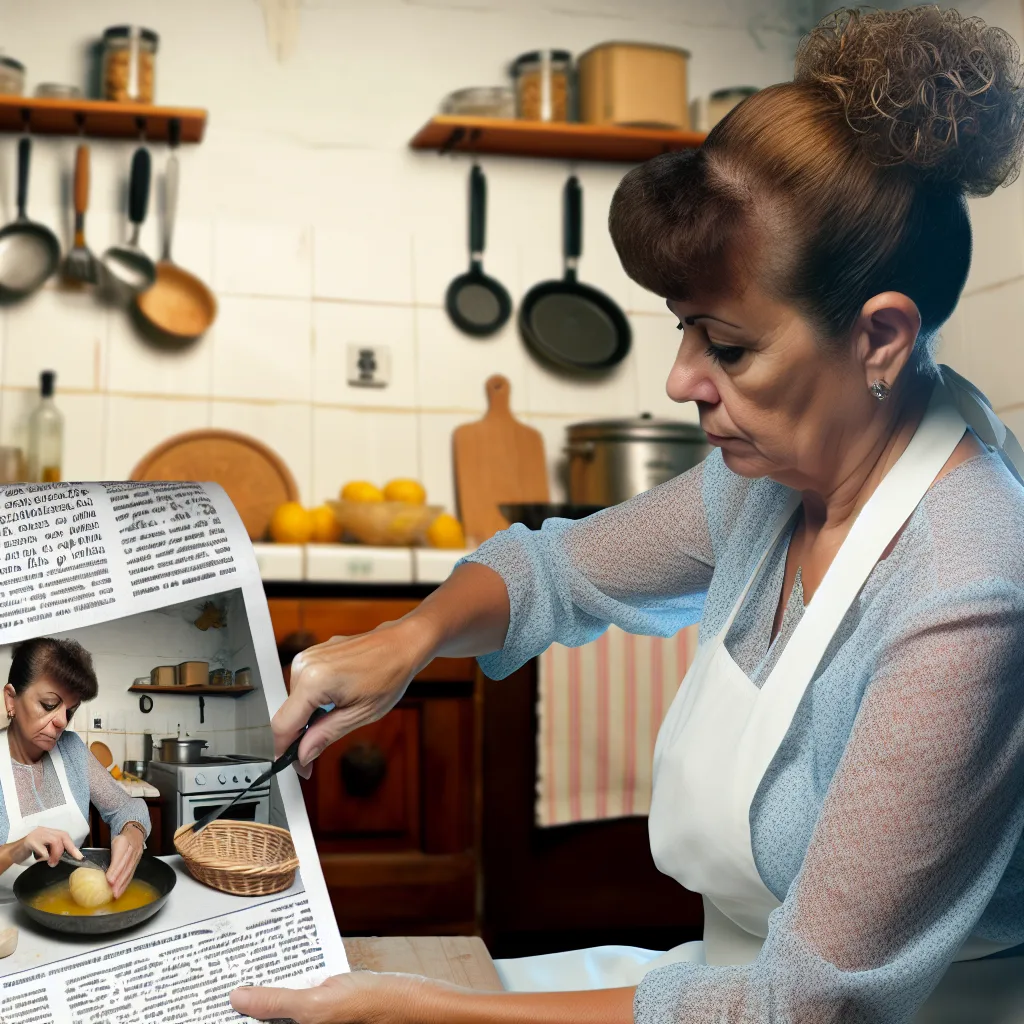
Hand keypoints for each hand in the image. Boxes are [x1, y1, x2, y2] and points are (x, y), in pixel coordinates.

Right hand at [7, 827, 81, 867]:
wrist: (12, 852)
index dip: (73, 847)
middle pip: (62, 836)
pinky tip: (42, 860)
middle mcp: (45, 830)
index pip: (65, 836)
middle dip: (66, 849)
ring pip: (55, 841)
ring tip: (52, 863)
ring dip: (56, 854)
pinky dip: (45, 856)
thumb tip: (68, 857)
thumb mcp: (44, 850)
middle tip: (62, 861)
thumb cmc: (29, 852)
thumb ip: (54, 850)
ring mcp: (37, 834)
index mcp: (50, 832)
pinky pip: (42, 849)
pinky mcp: (30, 841)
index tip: (80, 857)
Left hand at [106, 826, 143, 898]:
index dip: (115, 870)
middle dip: (119, 880)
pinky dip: (126, 883)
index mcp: (123, 842)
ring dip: (123, 884)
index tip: (109, 880)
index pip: (119, 858)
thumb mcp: (112, 841)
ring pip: (129, 871)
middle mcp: (132, 849)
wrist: (136, 832)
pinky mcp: (137, 861)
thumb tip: (83, 861)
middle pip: (125, 867)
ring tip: (117, 894)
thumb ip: (102, 851)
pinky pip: (132, 873)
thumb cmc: (120, 838)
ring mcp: (136, 856)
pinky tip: (121, 890)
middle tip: (113, 892)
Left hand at [231, 970, 455, 1023]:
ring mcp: (318, 1023)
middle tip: (227, 978)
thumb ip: (278, 1001)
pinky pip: (300, 1002)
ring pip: (283, 1011)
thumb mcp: (321, 1004)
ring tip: (249, 968)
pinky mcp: (328, 1014)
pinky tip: (286, 968)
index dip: (235, 1012)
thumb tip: (237, 997)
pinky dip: (290, 986)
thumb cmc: (378, 1007)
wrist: (417, 1003)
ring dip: (269, 990)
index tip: (212, 997)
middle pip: (267, 1020)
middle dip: (250, 998)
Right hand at [274, 618, 434, 777]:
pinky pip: (303, 686)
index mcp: (314, 680)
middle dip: (301, 734)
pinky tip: (337, 699)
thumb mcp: (361, 714)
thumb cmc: (389, 674)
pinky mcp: (312, 655)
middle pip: (287, 714)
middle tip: (321, 746)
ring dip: (309, 715)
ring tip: (339, 712)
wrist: (401, 644)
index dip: (286, 751)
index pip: (282, 725)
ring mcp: (307, 657)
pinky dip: (314, 699)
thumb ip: (325, 735)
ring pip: (294, 701)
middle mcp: (304, 665)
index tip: (298, 767)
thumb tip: (303, 755)